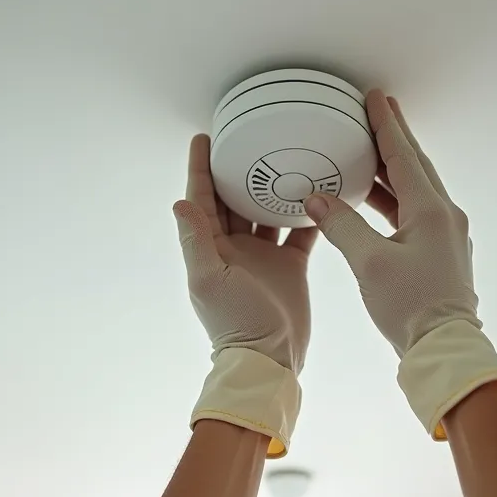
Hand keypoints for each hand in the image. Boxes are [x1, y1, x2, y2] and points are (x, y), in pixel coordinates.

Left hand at [174, 134, 318, 371]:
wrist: (270, 357)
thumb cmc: (235, 324)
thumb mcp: (209, 280)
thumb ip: (196, 242)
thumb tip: (180, 203)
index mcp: (210, 248)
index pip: (201, 200)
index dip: (200, 169)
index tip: (203, 139)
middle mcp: (234, 248)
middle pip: (233, 200)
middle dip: (237, 171)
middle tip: (247, 139)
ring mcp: (263, 256)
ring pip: (265, 212)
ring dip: (272, 188)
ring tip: (284, 157)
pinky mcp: (289, 266)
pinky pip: (298, 232)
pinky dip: (305, 213)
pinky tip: (316, 191)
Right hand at [302, 90, 478, 356]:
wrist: (442, 348)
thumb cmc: (412, 308)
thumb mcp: (369, 263)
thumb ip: (341, 225)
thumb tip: (317, 199)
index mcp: (431, 211)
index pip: (404, 155)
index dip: (386, 124)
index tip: (376, 98)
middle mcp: (444, 216)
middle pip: (415, 165)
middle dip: (393, 137)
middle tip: (378, 111)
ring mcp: (445, 234)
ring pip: (415, 189)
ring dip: (391, 169)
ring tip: (368, 152)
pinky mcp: (439, 253)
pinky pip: (415, 211)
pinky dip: (393, 198)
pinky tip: (375, 200)